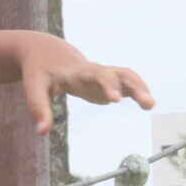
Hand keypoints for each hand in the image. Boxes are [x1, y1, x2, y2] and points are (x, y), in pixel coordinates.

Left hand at [15, 35, 151, 134]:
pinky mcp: (106, 80)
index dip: (107, 85)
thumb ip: (39, 109)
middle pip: (117, 74)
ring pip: (126, 76)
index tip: (115, 100)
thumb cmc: (39, 72)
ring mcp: (102, 74)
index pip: (95, 75)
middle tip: (147, 103)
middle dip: (133, 87)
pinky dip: (138, 90)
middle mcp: (93, 70)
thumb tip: (42, 133)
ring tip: (151, 105)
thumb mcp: (34, 89)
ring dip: (141, 88)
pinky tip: (148, 104)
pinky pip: (126, 82)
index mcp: (75, 71)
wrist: (47, 52)